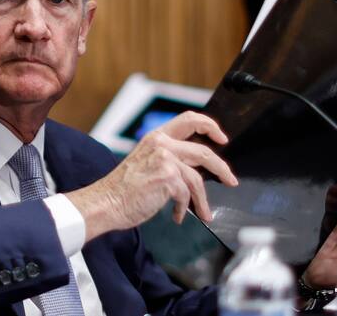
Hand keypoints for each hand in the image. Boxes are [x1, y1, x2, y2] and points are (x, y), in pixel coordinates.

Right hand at [67, 111, 237, 241]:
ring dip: (202, 199)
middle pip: (203, 151)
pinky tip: (178, 215)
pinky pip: (187, 194)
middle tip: (230, 180)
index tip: (222, 138)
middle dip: (221, 168)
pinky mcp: (167, 178)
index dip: (210, 126)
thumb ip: (168, 157)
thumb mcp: (146, 161)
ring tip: (204, 212)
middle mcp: (161, 144)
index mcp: (156, 137)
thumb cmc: (123, 188)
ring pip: (198, 178)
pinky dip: (185, 209)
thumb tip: (195, 167)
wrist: (106, 202)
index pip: (189, 119)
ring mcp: (165, 159)